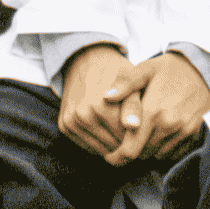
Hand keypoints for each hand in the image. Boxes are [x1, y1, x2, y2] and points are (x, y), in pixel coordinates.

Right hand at [57, 43, 143, 160]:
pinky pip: (85, 146)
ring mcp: (71, 121)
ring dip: (111, 145)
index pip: (126, 138)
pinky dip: (98, 143)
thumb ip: (134, 105)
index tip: (145, 129)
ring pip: (98, 148)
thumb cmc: (116, 71)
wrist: (87, 59)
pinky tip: (107, 131)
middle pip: (112, 144)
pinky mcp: (64, 125)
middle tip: (135, 133)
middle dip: (125, 142)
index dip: (138, 136)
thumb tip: (133, 126)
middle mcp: (83, 115)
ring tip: (122, 132)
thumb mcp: (132, 81)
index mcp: (102, 105)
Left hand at [103, 53, 209, 167]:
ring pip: (157, 154)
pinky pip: (172, 152)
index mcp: (153, 111)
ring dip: (147, 150)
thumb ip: (125, 83)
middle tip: (125, 142)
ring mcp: (183, 130)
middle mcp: (168, 124)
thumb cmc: (170, 68)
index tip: (110, 156)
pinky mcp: (193, 133)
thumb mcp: (146, 68)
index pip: (130, 150)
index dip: (117, 157)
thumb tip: (106, 97)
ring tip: (142, 136)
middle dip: (131, 151)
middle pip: (142, 154)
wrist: (205, 67)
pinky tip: (159, 134)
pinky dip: (162, 148)